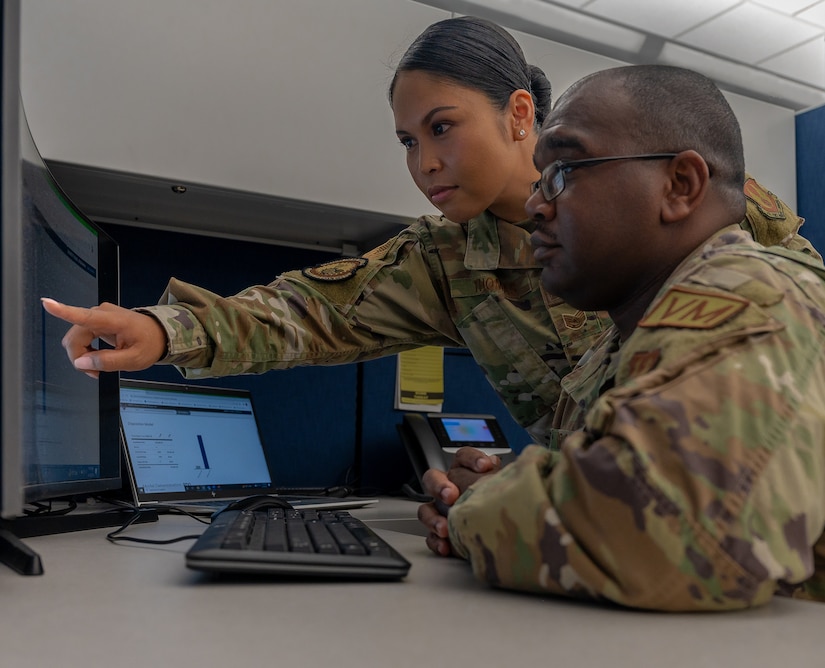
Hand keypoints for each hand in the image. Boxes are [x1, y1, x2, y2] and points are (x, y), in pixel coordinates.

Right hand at [41, 298, 167, 377]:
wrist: (159, 334)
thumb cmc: (150, 343)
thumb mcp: (134, 359)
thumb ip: (108, 362)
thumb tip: (81, 363)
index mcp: (113, 320)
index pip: (84, 316)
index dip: (63, 311)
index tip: (47, 303)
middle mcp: (101, 313)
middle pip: (74, 337)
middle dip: (80, 358)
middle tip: (97, 372)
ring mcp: (97, 316)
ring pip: (74, 339)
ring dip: (83, 356)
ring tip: (100, 365)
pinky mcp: (95, 321)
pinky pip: (80, 338)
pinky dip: (86, 351)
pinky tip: (98, 357)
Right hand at [417, 447, 500, 556]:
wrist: (503, 534)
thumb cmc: (503, 506)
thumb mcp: (502, 488)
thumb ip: (498, 474)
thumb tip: (496, 463)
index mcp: (465, 473)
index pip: (462, 458)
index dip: (471, 459)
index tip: (485, 466)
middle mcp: (449, 489)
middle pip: (433, 478)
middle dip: (440, 486)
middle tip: (451, 495)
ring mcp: (442, 511)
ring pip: (426, 510)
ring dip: (433, 518)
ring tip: (445, 528)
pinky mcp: (441, 534)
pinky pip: (431, 536)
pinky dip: (436, 541)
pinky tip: (446, 546)